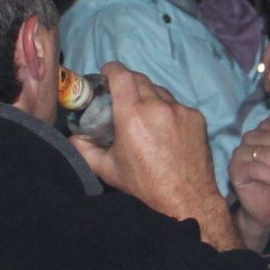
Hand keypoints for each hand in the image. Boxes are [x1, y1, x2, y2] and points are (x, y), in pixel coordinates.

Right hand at [74, 64, 238, 247]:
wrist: (187, 199)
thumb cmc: (144, 186)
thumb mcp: (108, 169)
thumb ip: (85, 150)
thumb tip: (73, 137)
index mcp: (132, 115)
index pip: (121, 75)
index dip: (111, 70)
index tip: (107, 74)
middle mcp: (157, 106)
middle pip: (139, 78)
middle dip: (128, 83)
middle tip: (122, 97)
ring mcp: (180, 110)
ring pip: (160, 91)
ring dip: (149, 96)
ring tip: (145, 116)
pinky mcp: (197, 117)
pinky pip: (177, 105)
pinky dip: (168, 111)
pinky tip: (166, 129)